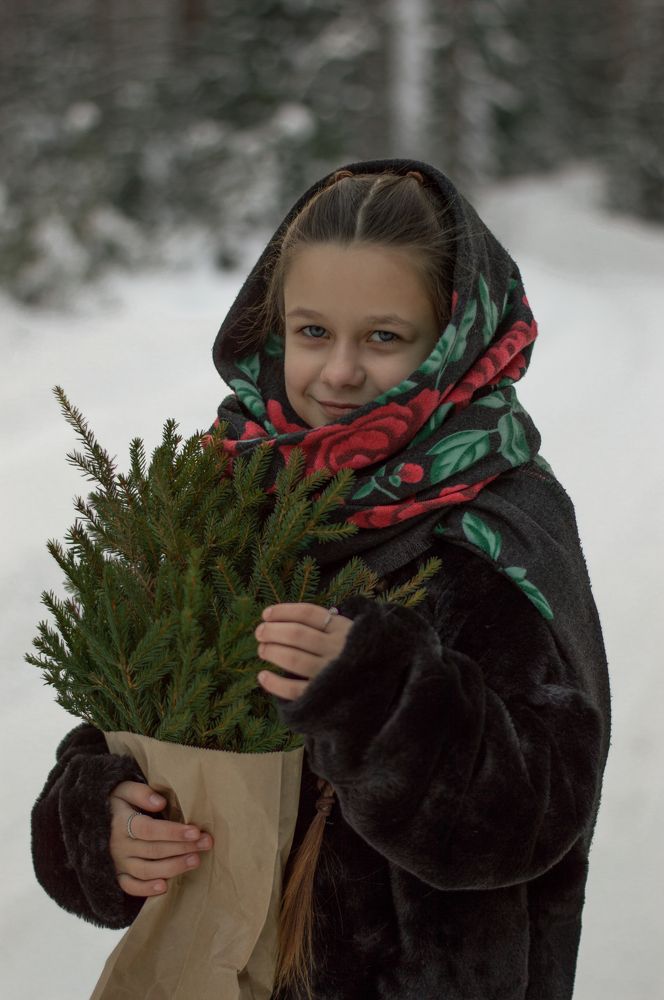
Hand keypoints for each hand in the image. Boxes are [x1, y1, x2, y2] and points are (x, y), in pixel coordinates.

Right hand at [109, 780, 212, 897]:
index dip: (173, 832)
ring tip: (195, 860)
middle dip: (182, 847)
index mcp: (121, 823)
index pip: (149, 829)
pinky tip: (165, 887)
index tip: (195, 831)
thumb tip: (160, 802)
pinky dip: (146, 889)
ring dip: (173, 867)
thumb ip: (140, 792)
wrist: (90, 820)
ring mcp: (118, 863)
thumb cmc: (115, 802)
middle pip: (154, 850)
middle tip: (206, 844)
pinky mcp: (118, 876)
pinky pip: (130, 887)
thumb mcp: (123, 789)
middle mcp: (119, 846)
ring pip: (147, 870)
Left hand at [255, 602, 351, 700]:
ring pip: (293, 659)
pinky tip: (263, 676)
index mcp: (343, 629)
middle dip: (272, 631)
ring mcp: (330, 673)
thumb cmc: (358, 656)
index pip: (308, 613)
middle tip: (259, 632)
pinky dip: (274, 683)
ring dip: (272, 652)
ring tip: (262, 649)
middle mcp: (337, 649)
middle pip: (296, 634)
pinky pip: (294, 689)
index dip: (283, 611)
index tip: (266, 614)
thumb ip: (327, 624)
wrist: (383, 690)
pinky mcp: (324, 697)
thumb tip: (286, 618)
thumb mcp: (351, 633)